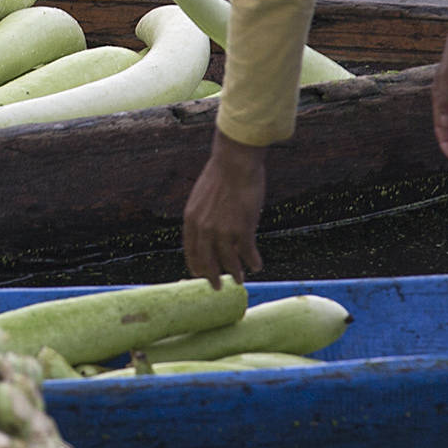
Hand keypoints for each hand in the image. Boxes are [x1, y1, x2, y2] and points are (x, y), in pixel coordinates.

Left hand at [182, 130, 267, 284]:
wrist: (235, 161)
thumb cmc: (221, 174)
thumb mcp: (202, 196)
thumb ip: (202, 214)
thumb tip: (208, 229)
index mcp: (191, 220)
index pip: (191, 251)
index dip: (197, 265)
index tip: (201, 274)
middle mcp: (204, 229)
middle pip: (207, 262)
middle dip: (213, 277)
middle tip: (218, 286)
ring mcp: (223, 231)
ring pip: (229, 262)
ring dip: (236, 273)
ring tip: (241, 280)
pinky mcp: (242, 229)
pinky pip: (247, 253)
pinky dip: (253, 262)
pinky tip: (257, 265)